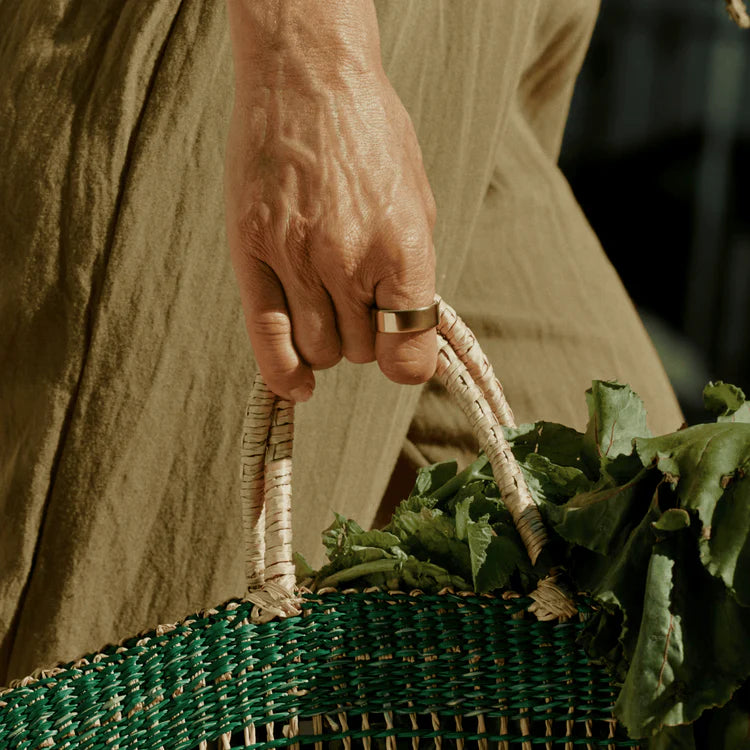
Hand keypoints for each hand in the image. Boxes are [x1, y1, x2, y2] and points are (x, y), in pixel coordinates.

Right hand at [224, 0, 437, 402]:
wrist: (308, 76)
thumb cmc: (371, 135)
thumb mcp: (419, 200)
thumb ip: (416, 273)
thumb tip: (413, 331)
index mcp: (402, 247)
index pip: (408, 352)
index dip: (406, 361)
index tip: (400, 351)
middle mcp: (348, 260)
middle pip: (360, 351)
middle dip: (364, 336)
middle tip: (358, 300)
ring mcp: (296, 256)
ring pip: (319, 350)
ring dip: (327, 341)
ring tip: (326, 305)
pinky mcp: (252, 250)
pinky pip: (267, 336)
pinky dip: (283, 372)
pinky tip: (296, 385)